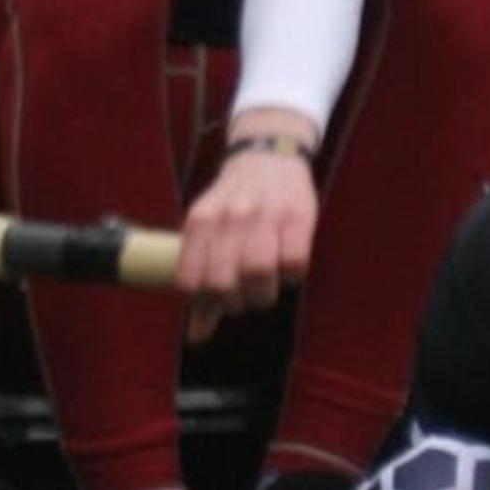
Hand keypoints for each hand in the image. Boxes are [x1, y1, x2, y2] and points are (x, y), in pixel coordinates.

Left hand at [178, 116, 318, 327]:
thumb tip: (196, 337)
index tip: (215, 300)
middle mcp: (229, 216)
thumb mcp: (208, 229)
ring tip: (264, 288)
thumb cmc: (234, 202)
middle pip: (224, 284)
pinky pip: (294, 263)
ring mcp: (264, 215)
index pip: (191, 282)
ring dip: (263, 294)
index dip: (203, 303)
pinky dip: (292, 276)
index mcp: (200, 220)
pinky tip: (287, 267)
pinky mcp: (298, 217)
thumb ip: (202, 278)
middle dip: (234, 303)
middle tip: (242, 298)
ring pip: (259, 275)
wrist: (269, 152)